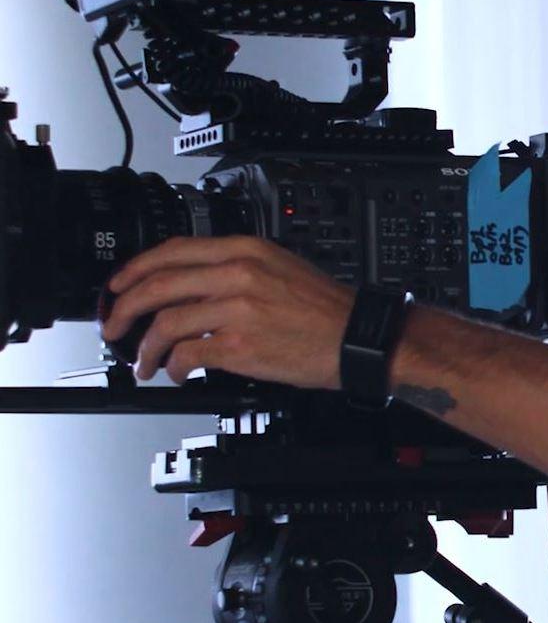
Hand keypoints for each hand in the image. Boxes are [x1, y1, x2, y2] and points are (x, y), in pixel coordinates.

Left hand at [101, 236, 355, 387]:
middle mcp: (239, 273)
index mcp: (247, 250)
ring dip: (145, 348)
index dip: (135, 269)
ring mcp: (238, 308)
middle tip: (115, 325)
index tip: (120, 285)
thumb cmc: (325, 309)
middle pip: (158, 285)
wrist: (356, 338)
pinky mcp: (240, 345)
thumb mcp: (279, 268)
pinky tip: (176, 372)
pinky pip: (187, 354)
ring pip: (165, 323)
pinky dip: (173, 367)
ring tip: (144, 362)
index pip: (173, 251)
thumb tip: (190, 287)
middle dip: (125, 308)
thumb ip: (235, 269)